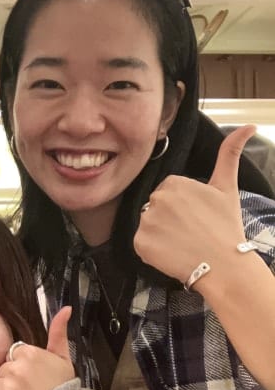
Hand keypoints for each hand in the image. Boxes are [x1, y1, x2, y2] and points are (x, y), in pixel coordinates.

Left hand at [0, 306, 74, 389]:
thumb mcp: (63, 359)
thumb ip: (59, 332)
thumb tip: (65, 308)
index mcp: (30, 354)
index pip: (13, 354)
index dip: (22, 367)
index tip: (33, 377)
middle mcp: (16, 369)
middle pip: (3, 370)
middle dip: (12, 379)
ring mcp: (6, 388)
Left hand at [133, 125, 255, 284]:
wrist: (222, 264)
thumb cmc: (225, 226)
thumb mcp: (227, 187)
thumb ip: (230, 154)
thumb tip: (249, 126)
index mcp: (174, 183)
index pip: (168, 193)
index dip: (182, 208)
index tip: (196, 218)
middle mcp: (156, 199)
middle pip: (156, 208)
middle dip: (169, 219)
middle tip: (190, 232)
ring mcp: (146, 221)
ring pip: (148, 226)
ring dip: (160, 235)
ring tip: (182, 243)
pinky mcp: (140, 242)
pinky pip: (141, 244)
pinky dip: (152, 251)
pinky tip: (171, 254)